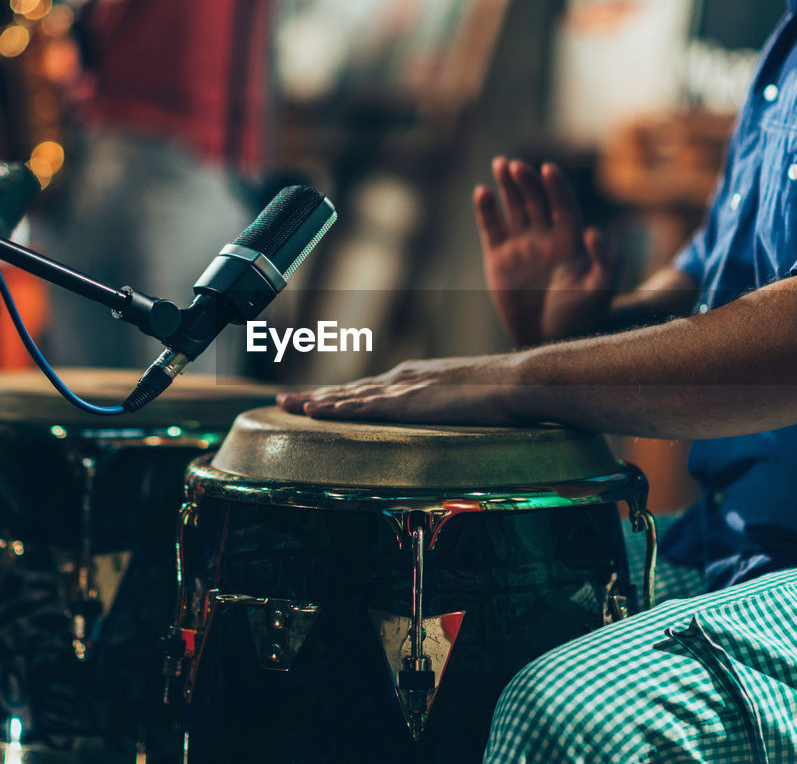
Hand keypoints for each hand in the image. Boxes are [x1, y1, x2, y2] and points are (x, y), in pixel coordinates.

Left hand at [276, 355, 524, 425]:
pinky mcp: (407, 401)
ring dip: (315, 401)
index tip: (315, 400)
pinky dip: (336, 409)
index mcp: (415, 378)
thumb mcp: (467, 401)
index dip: (339, 396)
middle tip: (283, 400)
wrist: (514, 382)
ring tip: (286, 405)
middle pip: (349, 390)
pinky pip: (363, 407)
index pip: (368, 389)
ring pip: (348, 396)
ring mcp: (403, 388)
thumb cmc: (501, 394)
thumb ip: (450, 408)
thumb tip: (450, 419)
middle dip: (315, 396)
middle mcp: (402, 378)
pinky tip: (314, 412)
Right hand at [476, 158, 616, 345]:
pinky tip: (482, 192)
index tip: (549, 169)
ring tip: (500, 164)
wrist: (549, 341)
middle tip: (517, 165)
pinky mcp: (498, 257)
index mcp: (570, 239)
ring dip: (507, 186)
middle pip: (536, 199)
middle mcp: (545, 236)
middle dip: (527, 181)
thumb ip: (605, 261)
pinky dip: (486, 210)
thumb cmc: (581, 317)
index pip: (563, 205)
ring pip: (513, 206)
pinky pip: (491, 227)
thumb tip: (594, 232)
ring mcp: (520, 244)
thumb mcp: (600, 290)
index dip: (556, 187)